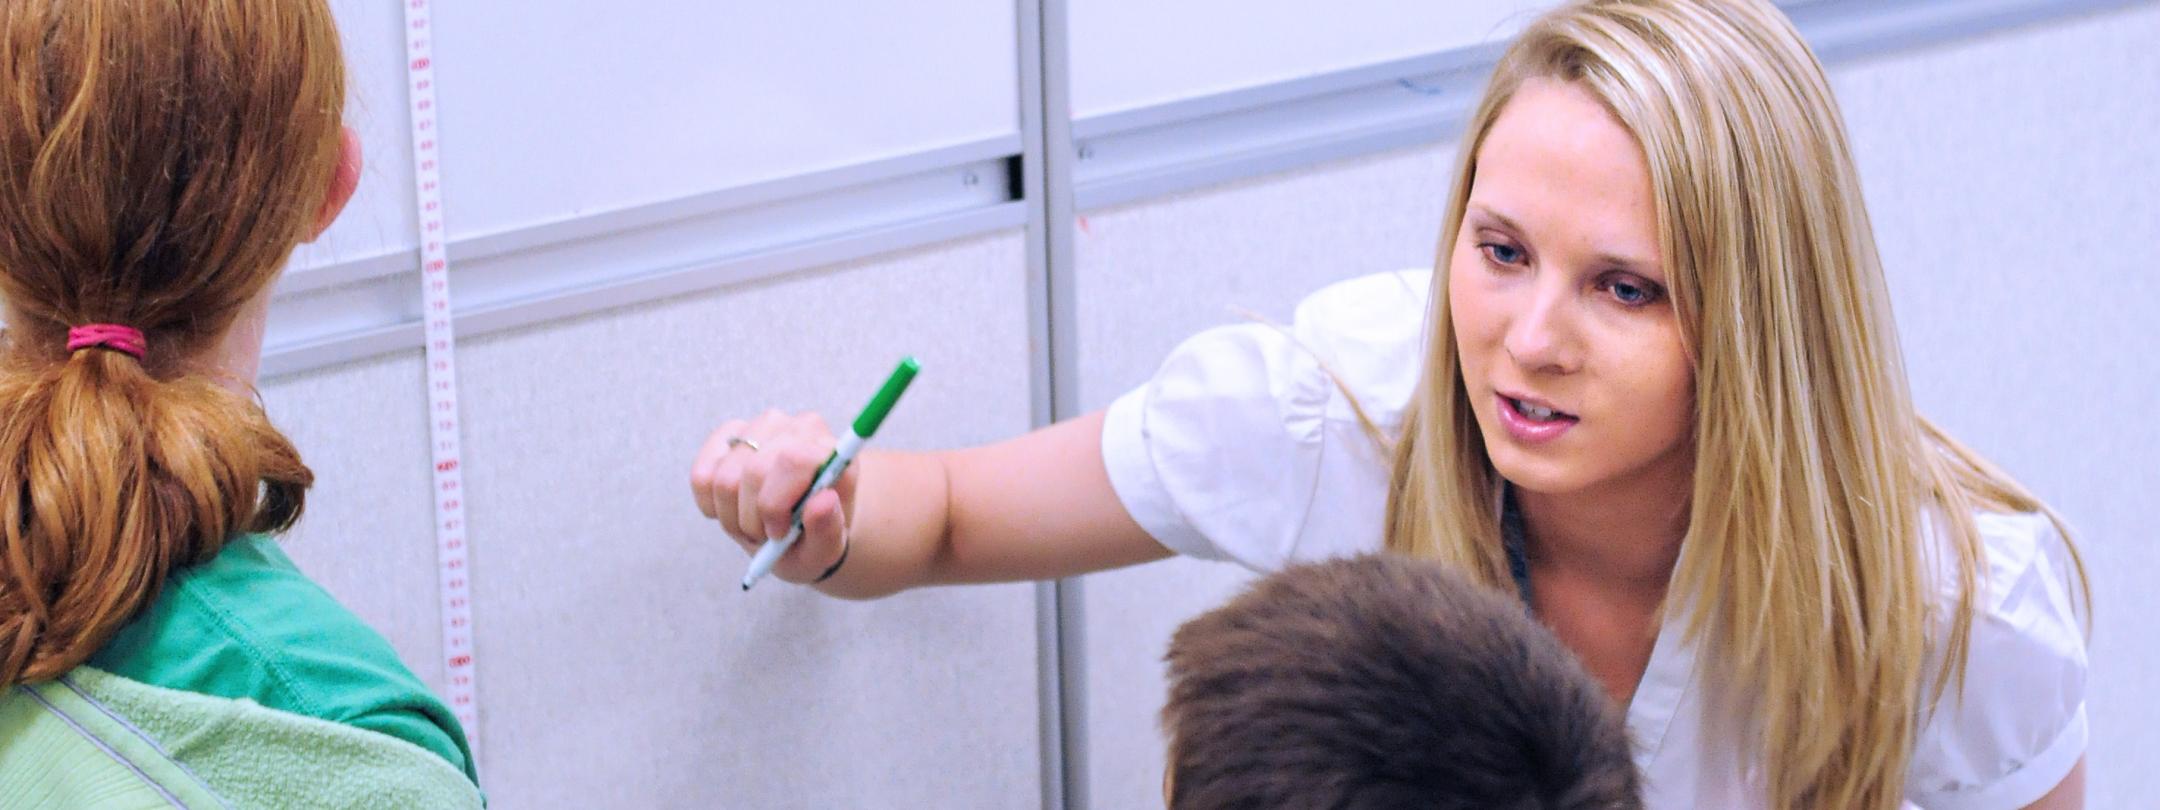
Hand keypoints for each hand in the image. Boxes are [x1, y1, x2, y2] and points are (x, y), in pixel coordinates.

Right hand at [690, 409, 855, 584]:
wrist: (797, 530)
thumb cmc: (812, 539)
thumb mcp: (825, 550)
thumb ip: (828, 530)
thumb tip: (823, 500)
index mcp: (832, 454)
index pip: (794, 460)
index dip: (776, 504)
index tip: (778, 532)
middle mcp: (799, 429)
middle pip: (754, 472)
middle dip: (752, 518)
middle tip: (765, 534)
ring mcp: (763, 426)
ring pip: (724, 478)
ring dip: (731, 515)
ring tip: (753, 524)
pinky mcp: (730, 433)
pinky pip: (702, 475)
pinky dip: (711, 504)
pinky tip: (733, 509)